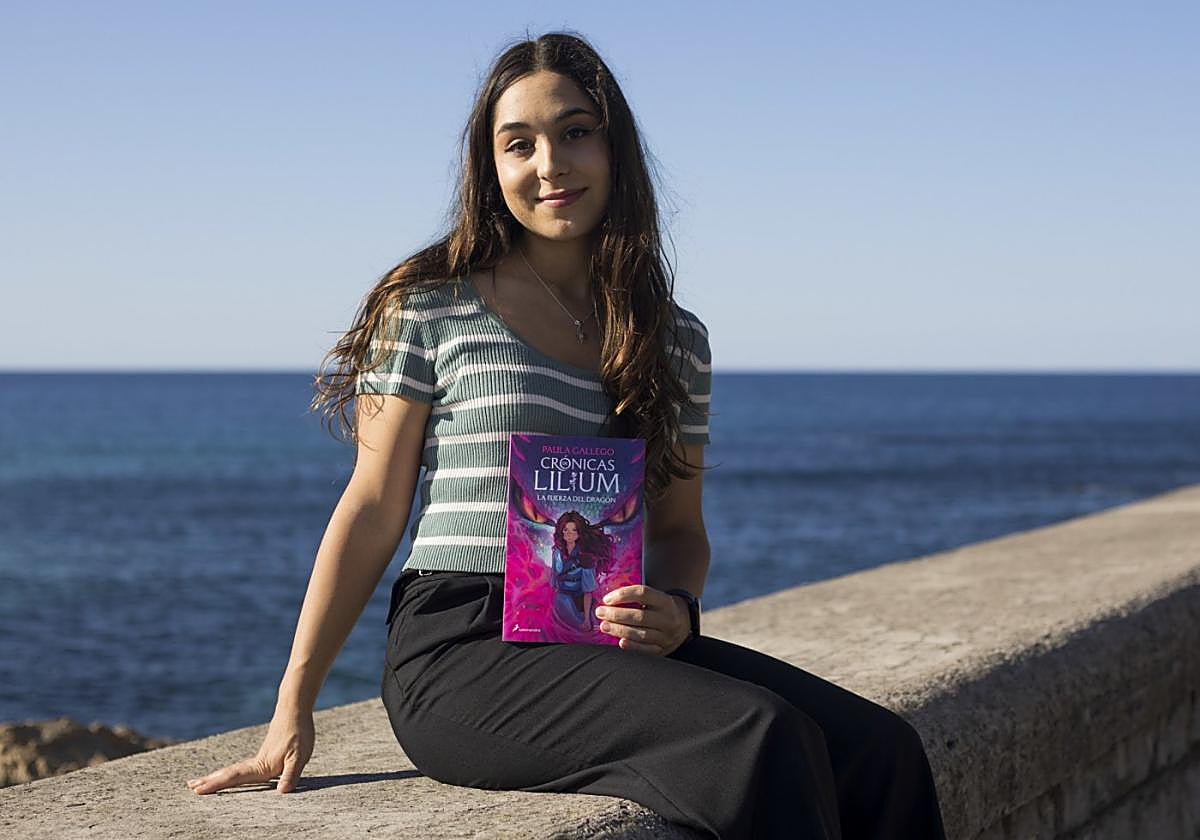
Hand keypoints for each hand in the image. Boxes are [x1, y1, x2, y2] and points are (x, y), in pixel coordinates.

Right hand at [185, 705, 313, 794]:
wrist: (294, 708)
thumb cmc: (299, 732)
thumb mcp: (300, 756)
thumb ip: (291, 774)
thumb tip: (282, 792)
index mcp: (262, 766)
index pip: (235, 778)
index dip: (217, 785)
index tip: (198, 790)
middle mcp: (257, 762)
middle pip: (229, 774)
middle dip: (210, 781)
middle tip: (189, 786)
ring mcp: (259, 757)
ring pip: (234, 770)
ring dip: (217, 776)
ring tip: (200, 781)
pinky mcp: (264, 753)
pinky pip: (243, 767)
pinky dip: (231, 772)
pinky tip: (229, 774)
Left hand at [594, 584, 691, 656]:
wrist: (684, 622)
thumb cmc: (661, 608)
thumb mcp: (656, 598)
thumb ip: (637, 598)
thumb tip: (608, 599)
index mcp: (665, 601)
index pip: (643, 593)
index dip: (623, 595)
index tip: (607, 599)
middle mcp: (668, 618)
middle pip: (640, 616)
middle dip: (616, 615)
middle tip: (600, 613)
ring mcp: (666, 636)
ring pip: (641, 634)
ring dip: (619, 630)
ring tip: (604, 626)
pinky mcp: (663, 650)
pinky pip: (646, 650)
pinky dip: (632, 647)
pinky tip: (620, 642)